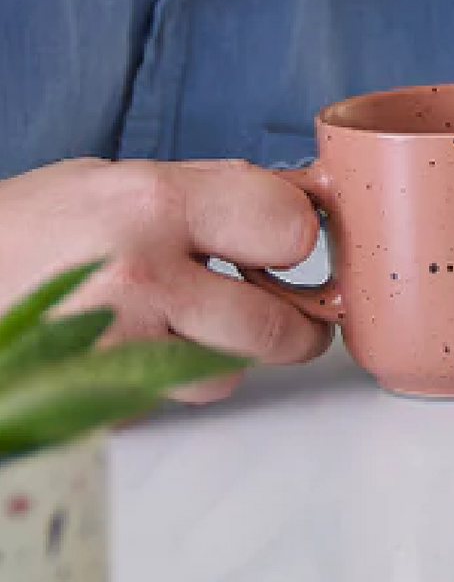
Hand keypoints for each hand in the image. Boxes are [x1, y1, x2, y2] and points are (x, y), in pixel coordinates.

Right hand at [0, 159, 333, 401]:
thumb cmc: (30, 225)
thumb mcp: (117, 179)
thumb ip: (209, 193)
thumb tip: (295, 206)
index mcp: (156, 201)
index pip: (289, 226)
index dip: (296, 237)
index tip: (285, 242)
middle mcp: (142, 274)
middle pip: (275, 325)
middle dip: (290, 323)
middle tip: (283, 313)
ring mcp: (116, 346)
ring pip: (223, 375)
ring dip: (218, 357)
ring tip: (180, 323)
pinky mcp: (92, 400)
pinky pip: (165, 402)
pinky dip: (164, 383)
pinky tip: (135, 348)